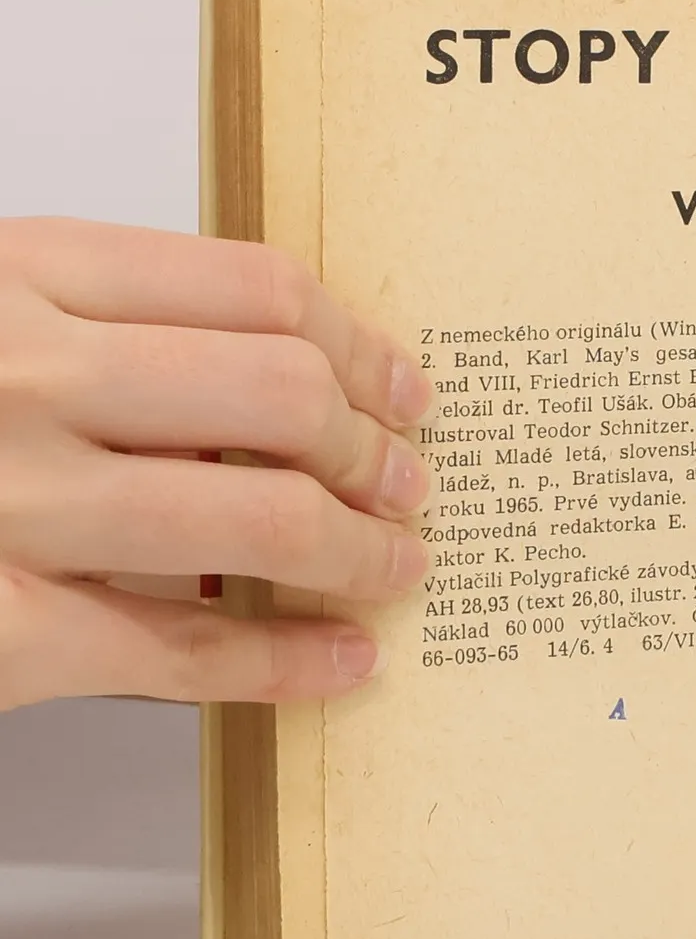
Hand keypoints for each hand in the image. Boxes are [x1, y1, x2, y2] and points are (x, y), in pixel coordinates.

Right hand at [0, 218, 433, 711]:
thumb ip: (94, 330)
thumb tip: (282, 381)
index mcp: (12, 276)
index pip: (253, 289)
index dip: (359, 343)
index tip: (404, 384)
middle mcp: (13, 375)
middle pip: (281, 395)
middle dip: (375, 448)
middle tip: (412, 483)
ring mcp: (3, 502)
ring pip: (257, 518)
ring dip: (359, 551)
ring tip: (397, 567)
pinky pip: (179, 648)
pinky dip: (284, 662)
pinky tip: (341, 662)